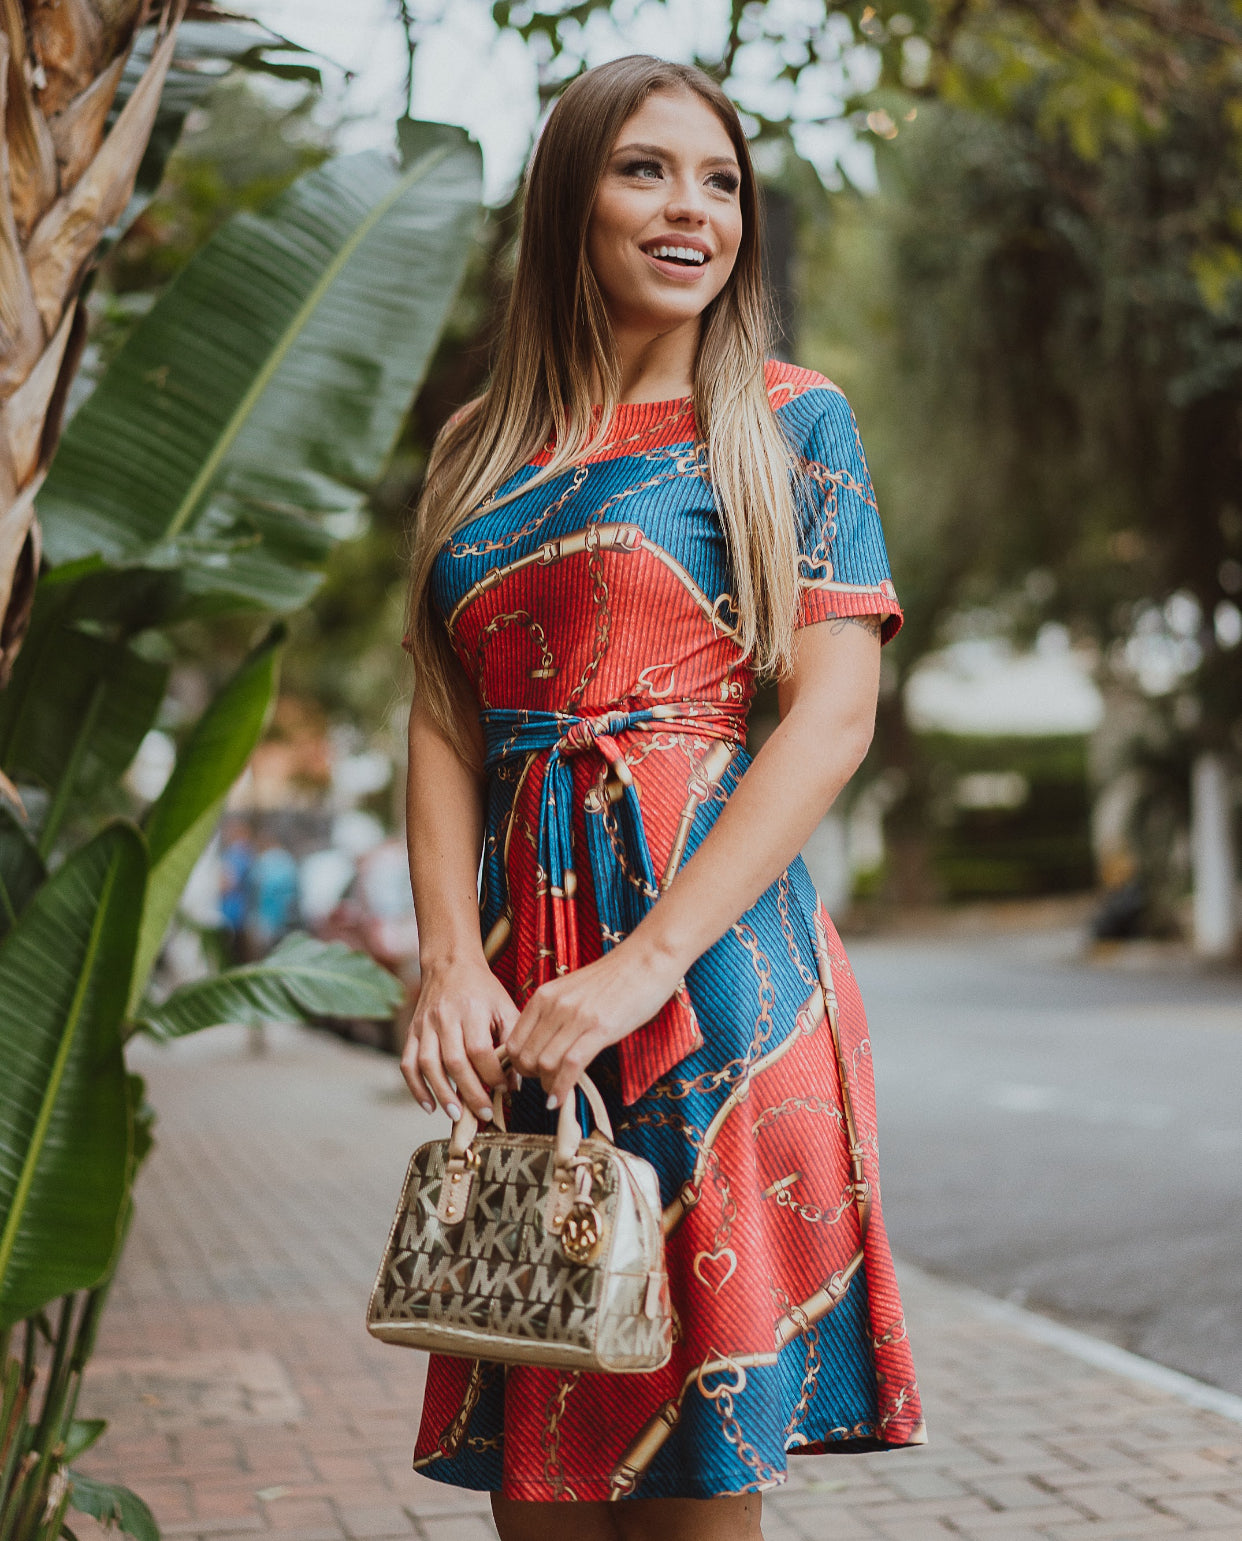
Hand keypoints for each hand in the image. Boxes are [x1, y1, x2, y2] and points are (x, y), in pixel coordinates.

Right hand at [401, 955, 517, 1122]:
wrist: (449, 964)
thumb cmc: (482, 990)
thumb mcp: (504, 1006)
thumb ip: (512, 1040)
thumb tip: (515, 1082)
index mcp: (472, 1009)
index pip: (480, 1049)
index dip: (492, 1073)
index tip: (504, 1089)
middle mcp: (445, 1017)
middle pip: (455, 1061)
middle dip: (470, 1092)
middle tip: (484, 1114)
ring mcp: (424, 1025)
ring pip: (429, 1065)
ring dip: (442, 1094)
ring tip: (456, 1115)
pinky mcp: (411, 1032)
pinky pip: (408, 1063)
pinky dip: (415, 1087)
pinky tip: (428, 1106)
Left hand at [503, 943, 682, 1110]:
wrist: (646, 960)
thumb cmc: (614, 978)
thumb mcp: (572, 991)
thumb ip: (554, 1014)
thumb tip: (543, 1045)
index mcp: (544, 996)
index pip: (514, 1041)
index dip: (518, 1065)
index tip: (531, 1074)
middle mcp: (555, 1005)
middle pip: (526, 1056)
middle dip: (532, 1078)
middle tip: (545, 1084)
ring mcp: (576, 1017)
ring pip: (544, 1063)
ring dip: (548, 1085)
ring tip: (556, 1091)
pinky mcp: (600, 1028)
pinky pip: (571, 1065)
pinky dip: (562, 1088)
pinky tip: (561, 1099)